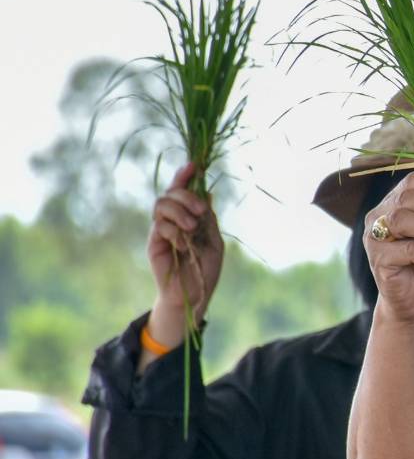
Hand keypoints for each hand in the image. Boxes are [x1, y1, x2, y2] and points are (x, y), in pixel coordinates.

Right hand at [147, 163, 223, 343]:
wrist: (195, 293)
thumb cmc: (205, 268)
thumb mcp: (214, 239)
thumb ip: (208, 218)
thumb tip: (207, 192)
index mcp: (188, 216)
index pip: (182, 191)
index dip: (184, 176)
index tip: (193, 165)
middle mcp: (172, 220)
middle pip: (170, 193)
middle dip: (186, 195)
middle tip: (201, 210)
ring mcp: (161, 231)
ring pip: (161, 205)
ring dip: (179, 211)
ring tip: (192, 227)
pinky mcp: (154, 244)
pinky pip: (160, 226)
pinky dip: (175, 231)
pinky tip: (183, 244)